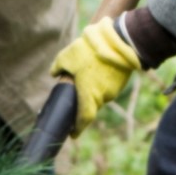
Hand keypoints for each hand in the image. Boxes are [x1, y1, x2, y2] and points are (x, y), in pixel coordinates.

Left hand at [50, 16, 144, 136]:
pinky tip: (98, 69)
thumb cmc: (89, 50)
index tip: (73, 134)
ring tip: (87, 73)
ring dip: (93, 88)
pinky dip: (102, 81)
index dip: (78, 128)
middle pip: (91, 105)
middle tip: (76, 91)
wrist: (119, 40)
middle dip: (83, 101)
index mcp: (88, 95)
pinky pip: (108, 86)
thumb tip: (54, 74)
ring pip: (100, 94)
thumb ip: (58, 68)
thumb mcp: (66, 57)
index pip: (84, 119)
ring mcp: (114, 90)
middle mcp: (102, 96)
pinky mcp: (122, 81)